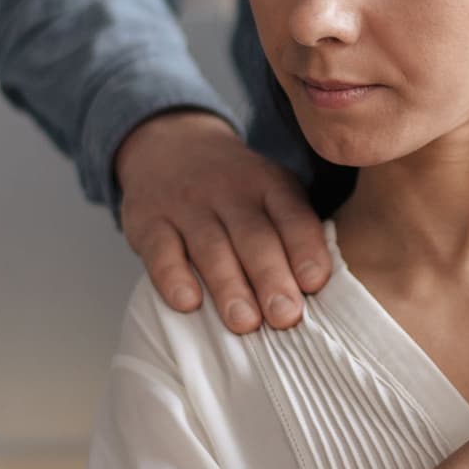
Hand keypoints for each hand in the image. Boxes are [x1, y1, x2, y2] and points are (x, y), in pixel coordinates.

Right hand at [113, 110, 329, 332]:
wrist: (167, 145)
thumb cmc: (235, 190)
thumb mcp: (271, 191)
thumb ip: (295, 232)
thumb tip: (320, 293)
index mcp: (270, 183)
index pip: (292, 215)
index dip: (305, 248)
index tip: (315, 284)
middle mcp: (229, 190)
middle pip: (253, 235)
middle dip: (271, 277)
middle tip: (285, 316)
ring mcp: (186, 204)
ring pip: (210, 246)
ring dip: (228, 286)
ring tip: (245, 323)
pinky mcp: (148, 221)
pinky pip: (160, 249)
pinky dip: (172, 276)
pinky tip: (187, 303)